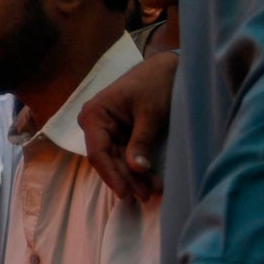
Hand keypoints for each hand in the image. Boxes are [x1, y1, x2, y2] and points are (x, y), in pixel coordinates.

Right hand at [80, 50, 175, 202]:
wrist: (169, 67)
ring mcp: (106, 128)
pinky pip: (124, 153)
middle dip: (126, 178)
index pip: (98, 152)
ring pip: (116, 159)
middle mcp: (95, 123)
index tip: (126, 192)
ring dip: (133, 176)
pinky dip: (137, 165)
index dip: (111, 175)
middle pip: (107, 159)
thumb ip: (141, 142)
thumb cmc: (156, 84)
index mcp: (95, 115)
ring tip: (151, 191)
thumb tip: (136, 170)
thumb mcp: (150, 114)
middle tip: (145, 195)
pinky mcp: (119, 131)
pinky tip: (149, 179)